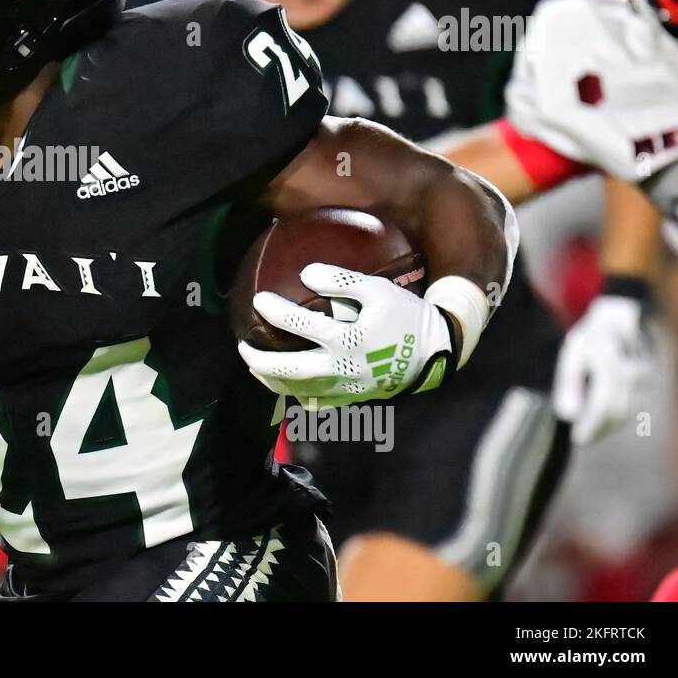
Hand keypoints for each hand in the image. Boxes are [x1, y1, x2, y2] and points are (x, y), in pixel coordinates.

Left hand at [237, 263, 454, 407]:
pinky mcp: (353, 399)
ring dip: (272, 381)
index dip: (276, 312)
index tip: (259, 299)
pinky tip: (286, 384)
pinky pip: (317, 403)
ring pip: (298, 392)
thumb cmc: (405, 316)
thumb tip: (306, 273)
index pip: (301, 327)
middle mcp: (344, 369)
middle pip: (290, 370)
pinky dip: (296, 395)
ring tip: (256, 367)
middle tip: (242, 347)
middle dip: (260, 360)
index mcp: (349, 341)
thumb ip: (343, 281)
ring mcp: (347, 389)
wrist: (435, 352)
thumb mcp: (379, 290)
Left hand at [553, 295, 651, 444]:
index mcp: (612, 359)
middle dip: (599, 429)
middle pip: (617, 410)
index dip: (591, 424)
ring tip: (590, 435)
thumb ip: (569, 383)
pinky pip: (635, 407)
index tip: (577, 438)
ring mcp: (646, 378)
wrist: (622, 320)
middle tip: (582, 439)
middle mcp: (634, 370)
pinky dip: (618, 419)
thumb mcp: (574, 351)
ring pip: (628, 412)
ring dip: (609, 427)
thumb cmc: (592, 337)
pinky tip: (603, 426)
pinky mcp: (650, 384)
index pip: (604, 402)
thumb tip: (567, 416)